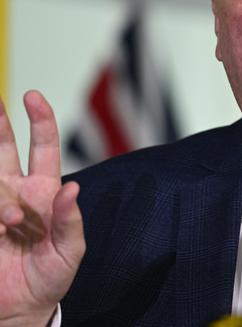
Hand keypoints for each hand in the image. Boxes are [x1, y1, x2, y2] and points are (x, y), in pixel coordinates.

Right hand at [0, 91, 84, 325]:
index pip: (43, 147)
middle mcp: (16, 192)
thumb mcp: (70, 250)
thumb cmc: (52, 275)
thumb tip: (73, 186)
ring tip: (11, 225)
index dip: (40, 121)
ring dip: (0, 198)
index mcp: (44, 191)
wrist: (23, 308)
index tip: (32, 97)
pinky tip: (2, 230)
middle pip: (3, 150)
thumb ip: (70, 219)